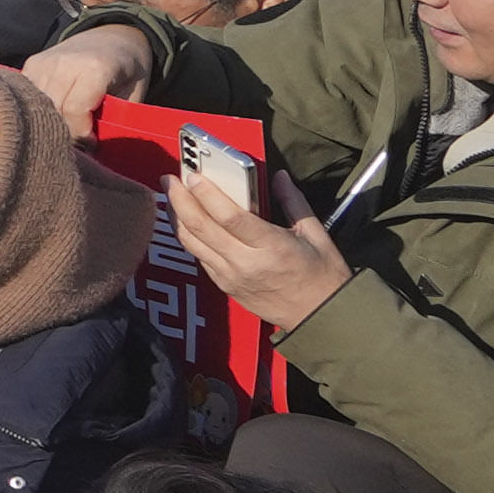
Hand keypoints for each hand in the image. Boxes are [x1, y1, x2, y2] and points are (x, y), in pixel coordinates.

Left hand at [168, 149, 348, 332]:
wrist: (319, 316)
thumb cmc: (322, 276)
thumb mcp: (316, 234)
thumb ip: (293, 202)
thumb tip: (278, 176)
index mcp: (272, 247)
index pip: (229, 217)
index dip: (207, 194)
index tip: (193, 175)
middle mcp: (246, 263)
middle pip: (201, 227)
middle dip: (180, 199)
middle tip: (170, 179)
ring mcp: (231, 277)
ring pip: (192, 243)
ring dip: (176, 217)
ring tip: (171, 195)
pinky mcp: (224, 286)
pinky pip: (199, 257)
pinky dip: (189, 236)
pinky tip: (184, 221)